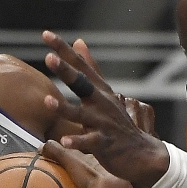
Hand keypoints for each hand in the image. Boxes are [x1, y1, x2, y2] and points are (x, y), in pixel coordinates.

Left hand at [41, 30, 169, 187]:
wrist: (141, 153)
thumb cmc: (117, 121)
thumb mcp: (104, 91)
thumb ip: (89, 67)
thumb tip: (78, 41)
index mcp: (98, 89)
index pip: (79, 65)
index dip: (63, 49)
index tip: (45, 34)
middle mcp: (101, 102)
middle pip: (81, 83)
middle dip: (66, 70)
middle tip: (49, 58)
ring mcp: (103, 122)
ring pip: (81, 114)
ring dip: (64, 108)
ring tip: (47, 101)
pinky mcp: (104, 143)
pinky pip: (89, 142)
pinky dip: (77, 141)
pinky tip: (64, 141)